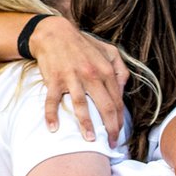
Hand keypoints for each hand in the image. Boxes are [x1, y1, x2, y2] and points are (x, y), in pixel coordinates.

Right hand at [31, 16, 127, 143]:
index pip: (117, 100)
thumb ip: (120, 70)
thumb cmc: (83, 44)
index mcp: (106, 70)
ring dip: (86, 125)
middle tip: (112, 143)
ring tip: (91, 141)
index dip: (120, 119)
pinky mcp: (54, 79)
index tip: (120, 133)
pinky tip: (53, 129)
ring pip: (81, 106)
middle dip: (111, 128)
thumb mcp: (109, 51)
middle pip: (105, 107)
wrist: (54, 33)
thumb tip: (124, 90)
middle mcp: (91, 75)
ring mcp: (72, 78)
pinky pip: (52, 101)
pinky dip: (51, 115)